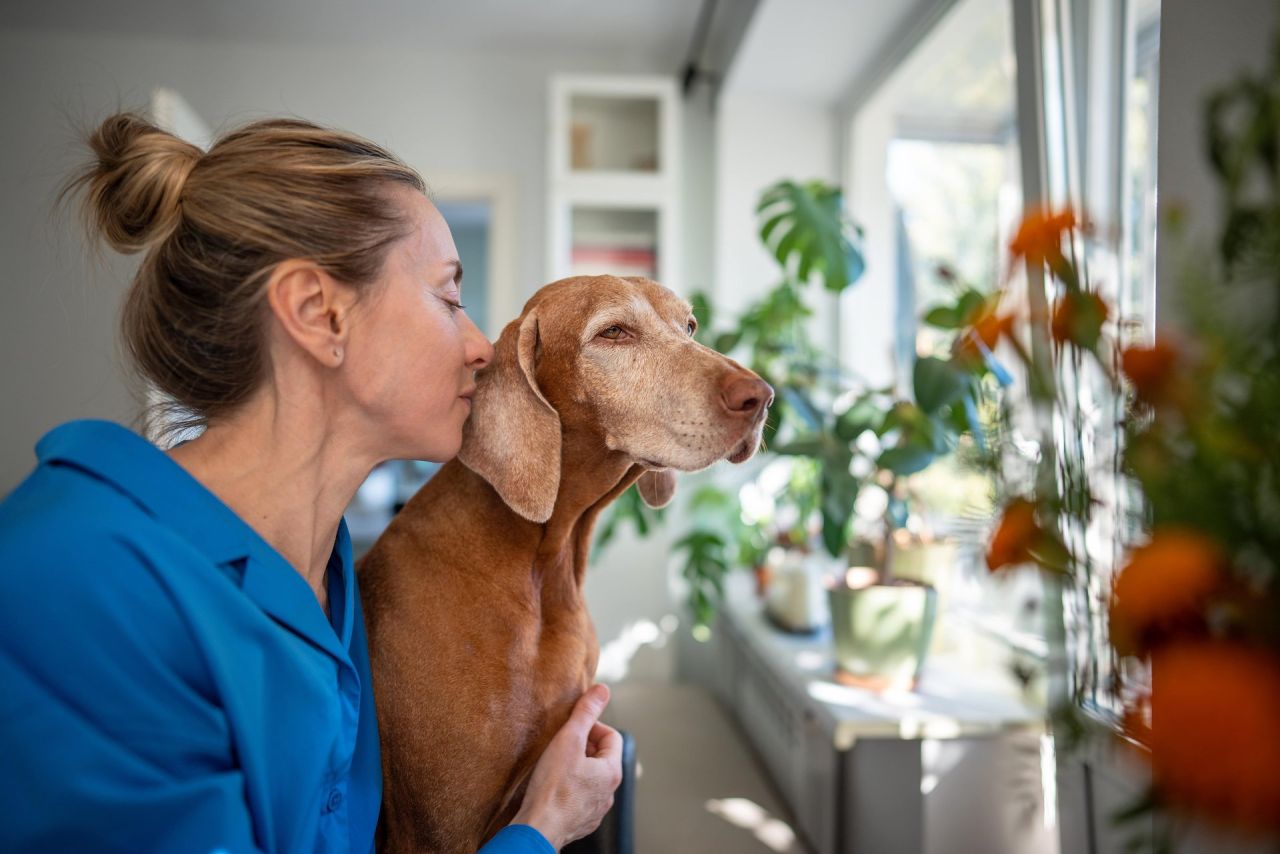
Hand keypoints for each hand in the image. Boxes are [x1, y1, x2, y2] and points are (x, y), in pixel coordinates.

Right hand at [510, 684, 622, 849]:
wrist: (538, 829)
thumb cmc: (552, 787)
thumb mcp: (568, 740)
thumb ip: (585, 713)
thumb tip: (602, 690)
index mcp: (611, 772)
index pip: (612, 737)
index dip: (593, 726)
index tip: (573, 727)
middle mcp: (609, 794)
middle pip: (602, 758)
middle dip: (584, 747)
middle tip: (561, 744)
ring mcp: (595, 810)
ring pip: (591, 779)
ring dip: (577, 768)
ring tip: (555, 765)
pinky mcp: (580, 822)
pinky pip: (580, 798)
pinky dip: (570, 788)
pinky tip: (552, 787)